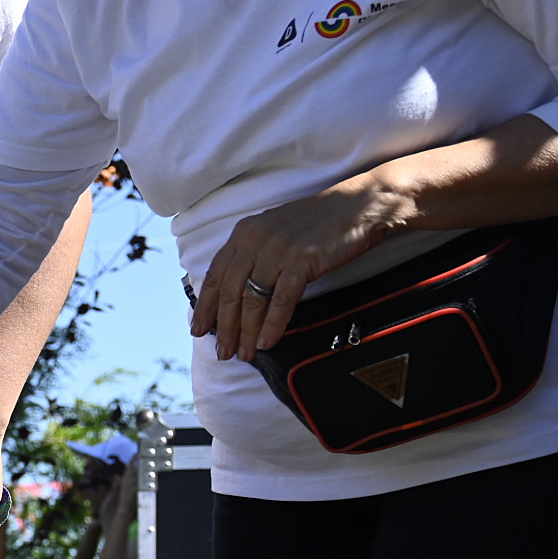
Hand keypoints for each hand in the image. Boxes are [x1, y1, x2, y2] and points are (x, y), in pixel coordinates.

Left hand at [190, 173, 401, 362]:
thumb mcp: (274, 232)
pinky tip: (267, 342)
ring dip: (246, 331)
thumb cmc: (318, 223)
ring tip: (244, 354)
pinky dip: (272, 324)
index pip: (214, 275)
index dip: (205, 306)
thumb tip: (237, 293)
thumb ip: (253, 255)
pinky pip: (281, 299)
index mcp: (243, 234)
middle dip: (224, 326)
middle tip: (222, 352)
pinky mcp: (302, 260)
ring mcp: (277, 250)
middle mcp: (255, 241)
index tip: (197, 329)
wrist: (360, 204)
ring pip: (252, 299)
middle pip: (230, 291)